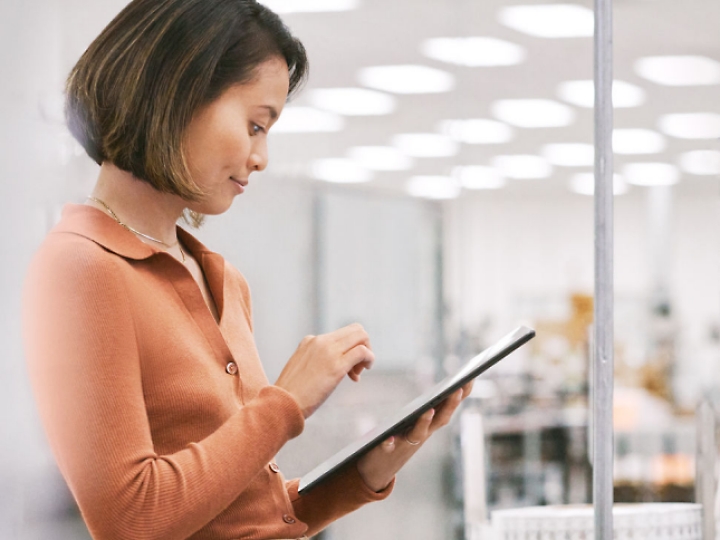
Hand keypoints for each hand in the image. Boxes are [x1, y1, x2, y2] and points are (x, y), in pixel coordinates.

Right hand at [275, 323, 374, 417]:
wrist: (281, 404)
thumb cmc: (291, 394)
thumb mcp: (301, 369)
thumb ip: (315, 362)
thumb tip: (331, 367)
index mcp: (310, 340)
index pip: (342, 334)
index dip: (349, 349)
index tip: (346, 369)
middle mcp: (320, 340)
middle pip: (356, 329)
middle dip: (364, 346)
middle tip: (357, 369)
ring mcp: (328, 351)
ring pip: (362, 336)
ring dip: (367, 353)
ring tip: (357, 374)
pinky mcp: (336, 365)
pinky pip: (362, 352)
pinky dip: (369, 359)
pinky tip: (358, 376)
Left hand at [356, 381, 473, 491]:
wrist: (381, 467)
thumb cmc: (402, 437)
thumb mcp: (419, 420)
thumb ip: (431, 406)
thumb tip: (447, 385)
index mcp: (431, 423)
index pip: (449, 406)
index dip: (461, 393)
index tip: (471, 377)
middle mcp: (423, 433)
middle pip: (441, 419)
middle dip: (450, 404)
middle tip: (457, 389)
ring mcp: (407, 442)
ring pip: (419, 433)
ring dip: (425, 423)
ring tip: (429, 411)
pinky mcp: (387, 450)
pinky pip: (389, 447)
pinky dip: (390, 443)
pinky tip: (388, 439)